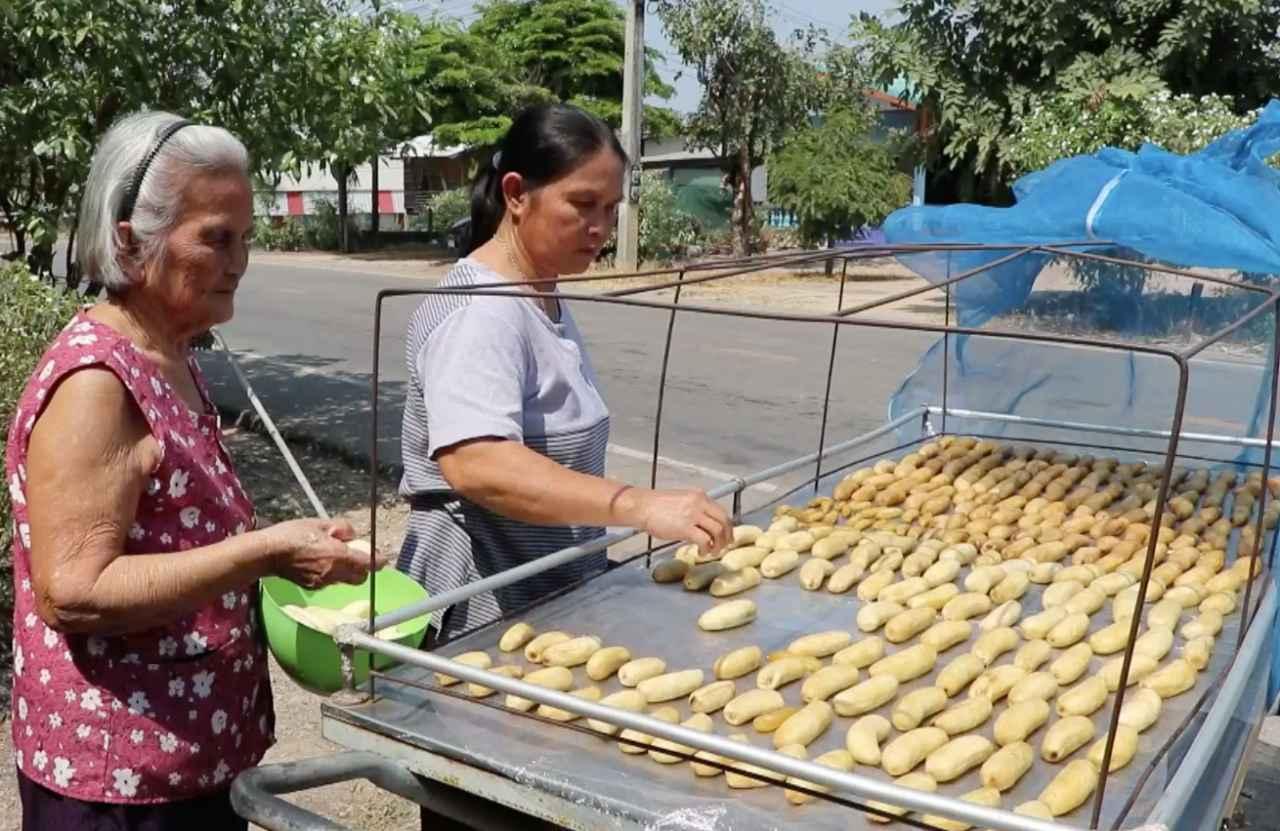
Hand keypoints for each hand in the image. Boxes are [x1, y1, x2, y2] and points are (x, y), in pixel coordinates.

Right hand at [268, 518, 384, 588]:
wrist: (267, 554)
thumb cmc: (292, 535)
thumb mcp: (320, 523)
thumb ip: (342, 528)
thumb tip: (352, 535)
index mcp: (339, 556)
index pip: (368, 564)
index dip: (378, 561)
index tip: (383, 559)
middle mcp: (334, 573)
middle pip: (359, 577)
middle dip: (363, 569)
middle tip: (358, 556)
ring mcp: (322, 582)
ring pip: (345, 580)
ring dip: (347, 571)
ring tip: (335, 556)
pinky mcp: (312, 586)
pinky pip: (330, 582)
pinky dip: (331, 574)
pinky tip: (320, 563)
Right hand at [629, 488, 731, 554]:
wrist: (641, 506)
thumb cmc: (655, 505)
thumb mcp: (681, 500)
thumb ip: (695, 509)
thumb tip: (703, 524)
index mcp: (699, 496)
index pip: (721, 511)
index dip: (726, 525)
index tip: (726, 534)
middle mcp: (699, 503)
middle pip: (724, 520)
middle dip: (727, 535)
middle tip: (725, 545)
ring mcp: (693, 515)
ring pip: (718, 530)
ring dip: (718, 544)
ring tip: (712, 551)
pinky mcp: (685, 527)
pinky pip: (705, 540)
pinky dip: (706, 548)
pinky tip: (701, 552)